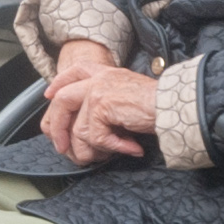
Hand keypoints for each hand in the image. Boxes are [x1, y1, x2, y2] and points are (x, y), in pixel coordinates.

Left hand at [37, 43, 158, 165]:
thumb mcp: (129, 97)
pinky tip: (131, 147)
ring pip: (78, 129)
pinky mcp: (100, 105)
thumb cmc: (158, 105)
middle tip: (63, 149)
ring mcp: (97, 90)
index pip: (76, 71)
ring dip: (94, 149)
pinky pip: (95, 137)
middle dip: (58, 128)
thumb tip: (86, 129)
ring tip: (112, 153)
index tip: (49, 95)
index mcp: (106, 74)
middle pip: (62, 101)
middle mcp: (99, 79)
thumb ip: (108, 103)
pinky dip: (113, 148)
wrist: (174, 105)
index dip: (59, 82)